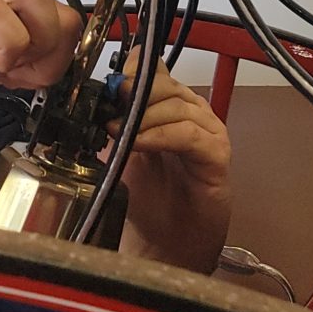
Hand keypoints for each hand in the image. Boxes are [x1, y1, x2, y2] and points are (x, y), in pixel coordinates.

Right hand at [0, 0, 82, 102]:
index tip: (28, 79)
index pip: (57, 13)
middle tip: (22, 77)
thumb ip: (12, 59)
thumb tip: (46, 69)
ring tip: (6, 68)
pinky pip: (1, 15)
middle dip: (53, 47)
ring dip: (35, 39)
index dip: (56, 52)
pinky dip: (8, 45)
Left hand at [107, 54, 232, 272]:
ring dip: (144, 117)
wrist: (163, 241)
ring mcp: (208, 132)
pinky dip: (161, 135)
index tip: (109, 89)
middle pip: (166, 84)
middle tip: (110, 113)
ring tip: (119, 133)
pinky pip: (190, 134)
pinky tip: (140, 144)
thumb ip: (113, 120)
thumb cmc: (145, 198)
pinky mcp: (217, 155)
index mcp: (169, 106)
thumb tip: (95, 95)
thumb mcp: (118, 150)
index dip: (132, 75)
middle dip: (135, 96)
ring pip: (178, 106)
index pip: (154, 70)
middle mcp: (192, 113)